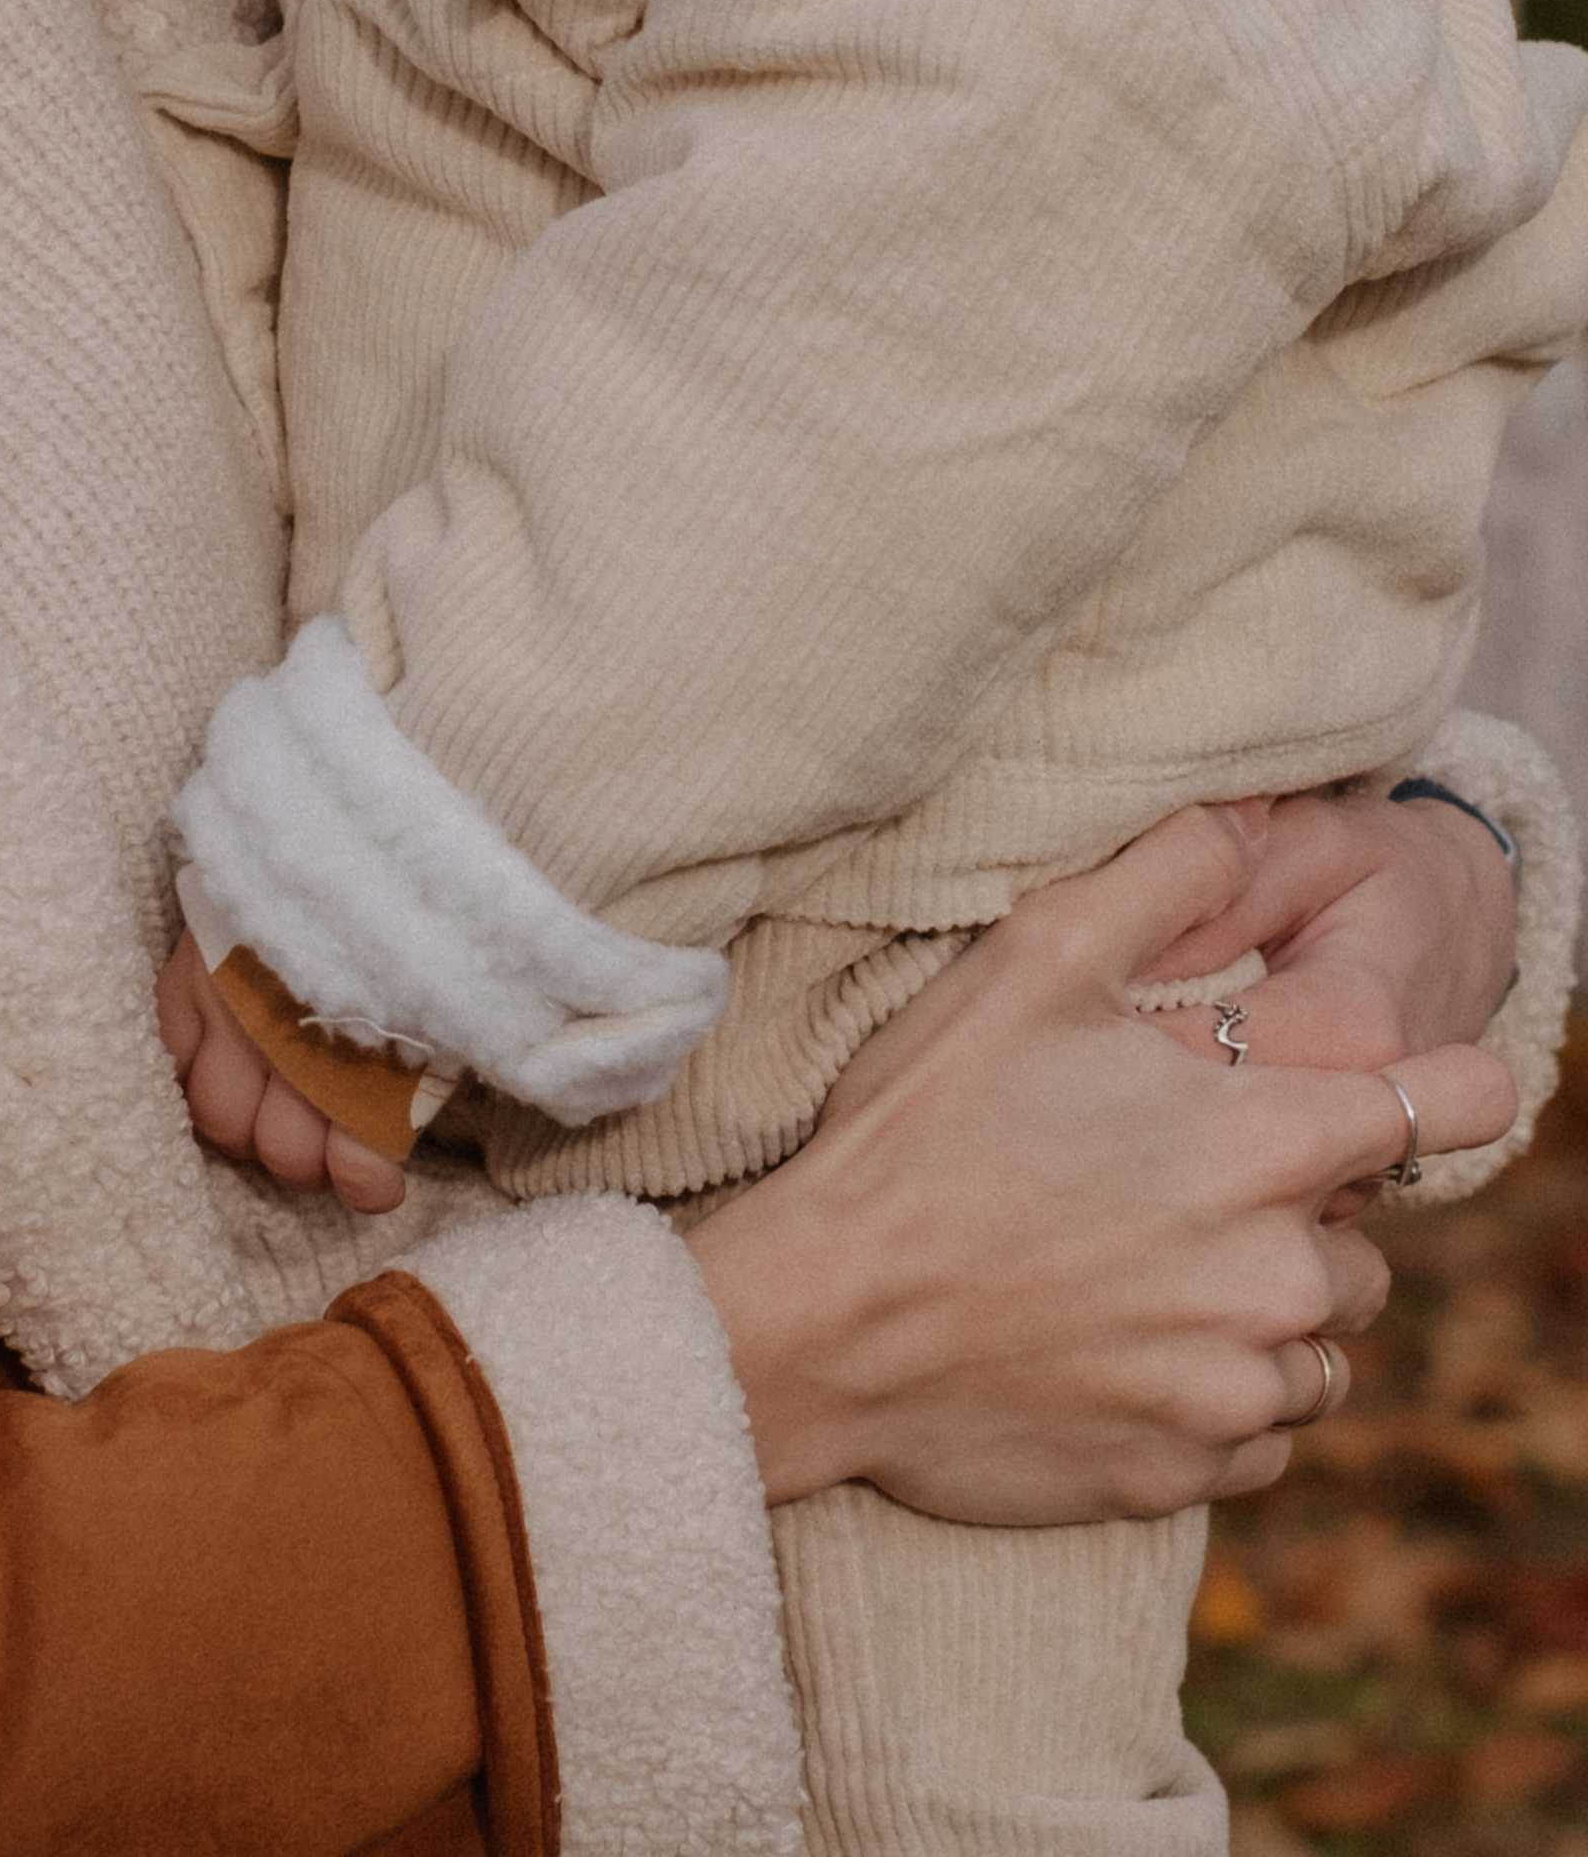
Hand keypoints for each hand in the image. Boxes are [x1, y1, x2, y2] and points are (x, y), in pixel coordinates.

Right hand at [155, 928, 407, 1214]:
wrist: (360, 808)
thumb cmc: (406, 910)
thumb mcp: (433, 996)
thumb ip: (418, 1072)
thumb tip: (389, 1166)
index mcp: (370, 1045)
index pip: (354, 1153)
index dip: (361, 1180)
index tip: (377, 1186)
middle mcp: (293, 1035)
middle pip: (277, 1146)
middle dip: (303, 1158)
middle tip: (320, 1144)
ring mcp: (230, 1000)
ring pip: (217, 1117)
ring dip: (246, 1128)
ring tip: (269, 1107)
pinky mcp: (189, 966)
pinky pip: (168, 1051)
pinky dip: (188, 1069)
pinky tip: (217, 1063)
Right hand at [685, 805, 1515, 1524]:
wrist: (822, 1320)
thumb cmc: (923, 1128)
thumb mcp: (1034, 963)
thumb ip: (1167, 873)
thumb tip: (1253, 807)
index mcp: (1263, 1144)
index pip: (1454, 1105)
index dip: (1448, 1089)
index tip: (1418, 1093)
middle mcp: (1277, 1275)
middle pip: (1369, 1244)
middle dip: (1296, 1215)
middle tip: (1172, 1187)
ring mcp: (1234, 1386)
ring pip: (1321, 1349)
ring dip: (1263, 1314)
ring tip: (1143, 1270)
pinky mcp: (1186, 1470)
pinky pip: (1262, 1436)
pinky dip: (1216, 1398)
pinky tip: (1124, 1349)